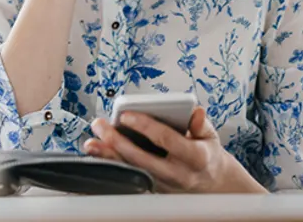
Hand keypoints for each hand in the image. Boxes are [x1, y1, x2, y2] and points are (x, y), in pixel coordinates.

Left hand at [83, 107, 267, 193]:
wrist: (212, 183)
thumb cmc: (206, 154)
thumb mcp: (210, 136)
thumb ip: (201, 124)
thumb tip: (195, 111)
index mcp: (195, 158)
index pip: (166, 140)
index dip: (145, 126)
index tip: (126, 115)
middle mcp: (177, 175)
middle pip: (142, 159)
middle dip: (118, 142)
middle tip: (100, 126)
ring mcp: (164, 185)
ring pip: (132, 171)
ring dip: (109, 157)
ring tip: (91, 143)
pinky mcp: (153, 190)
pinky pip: (130, 176)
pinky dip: (113, 165)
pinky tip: (98, 154)